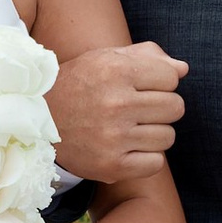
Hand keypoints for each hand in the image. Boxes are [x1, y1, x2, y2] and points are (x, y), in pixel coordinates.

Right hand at [49, 42, 187, 182]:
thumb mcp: (105, 58)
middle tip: (140, 110)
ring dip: (154, 134)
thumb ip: (147, 57)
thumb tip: (183, 70)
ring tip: (131, 129)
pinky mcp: (111, 165)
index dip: (161, 82)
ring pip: (168, 137)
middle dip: (162, 108)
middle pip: (175, 107)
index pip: (172, 78)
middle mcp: (116, 103)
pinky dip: (146, 158)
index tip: (143, 87)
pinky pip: (156, 163)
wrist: (37, 120)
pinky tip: (128, 149)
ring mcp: (114, 137)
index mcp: (116, 71)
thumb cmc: (79, 84)